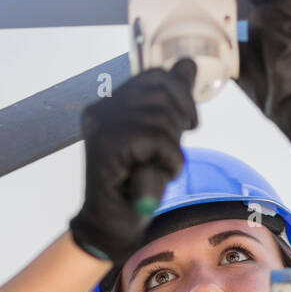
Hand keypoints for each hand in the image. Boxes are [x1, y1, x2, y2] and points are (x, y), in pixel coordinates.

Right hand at [69, 58, 198, 266]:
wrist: (113, 227)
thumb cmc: (136, 185)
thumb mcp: (161, 136)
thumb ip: (171, 101)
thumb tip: (187, 64)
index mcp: (109, 105)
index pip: (154, 76)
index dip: (181, 95)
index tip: (189, 124)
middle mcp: (101, 111)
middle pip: (160, 93)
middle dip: (179, 122)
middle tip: (171, 154)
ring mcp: (101, 127)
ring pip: (160, 118)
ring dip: (172, 149)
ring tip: (159, 169)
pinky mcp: (107, 146)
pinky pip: (156, 140)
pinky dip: (168, 161)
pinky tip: (157, 177)